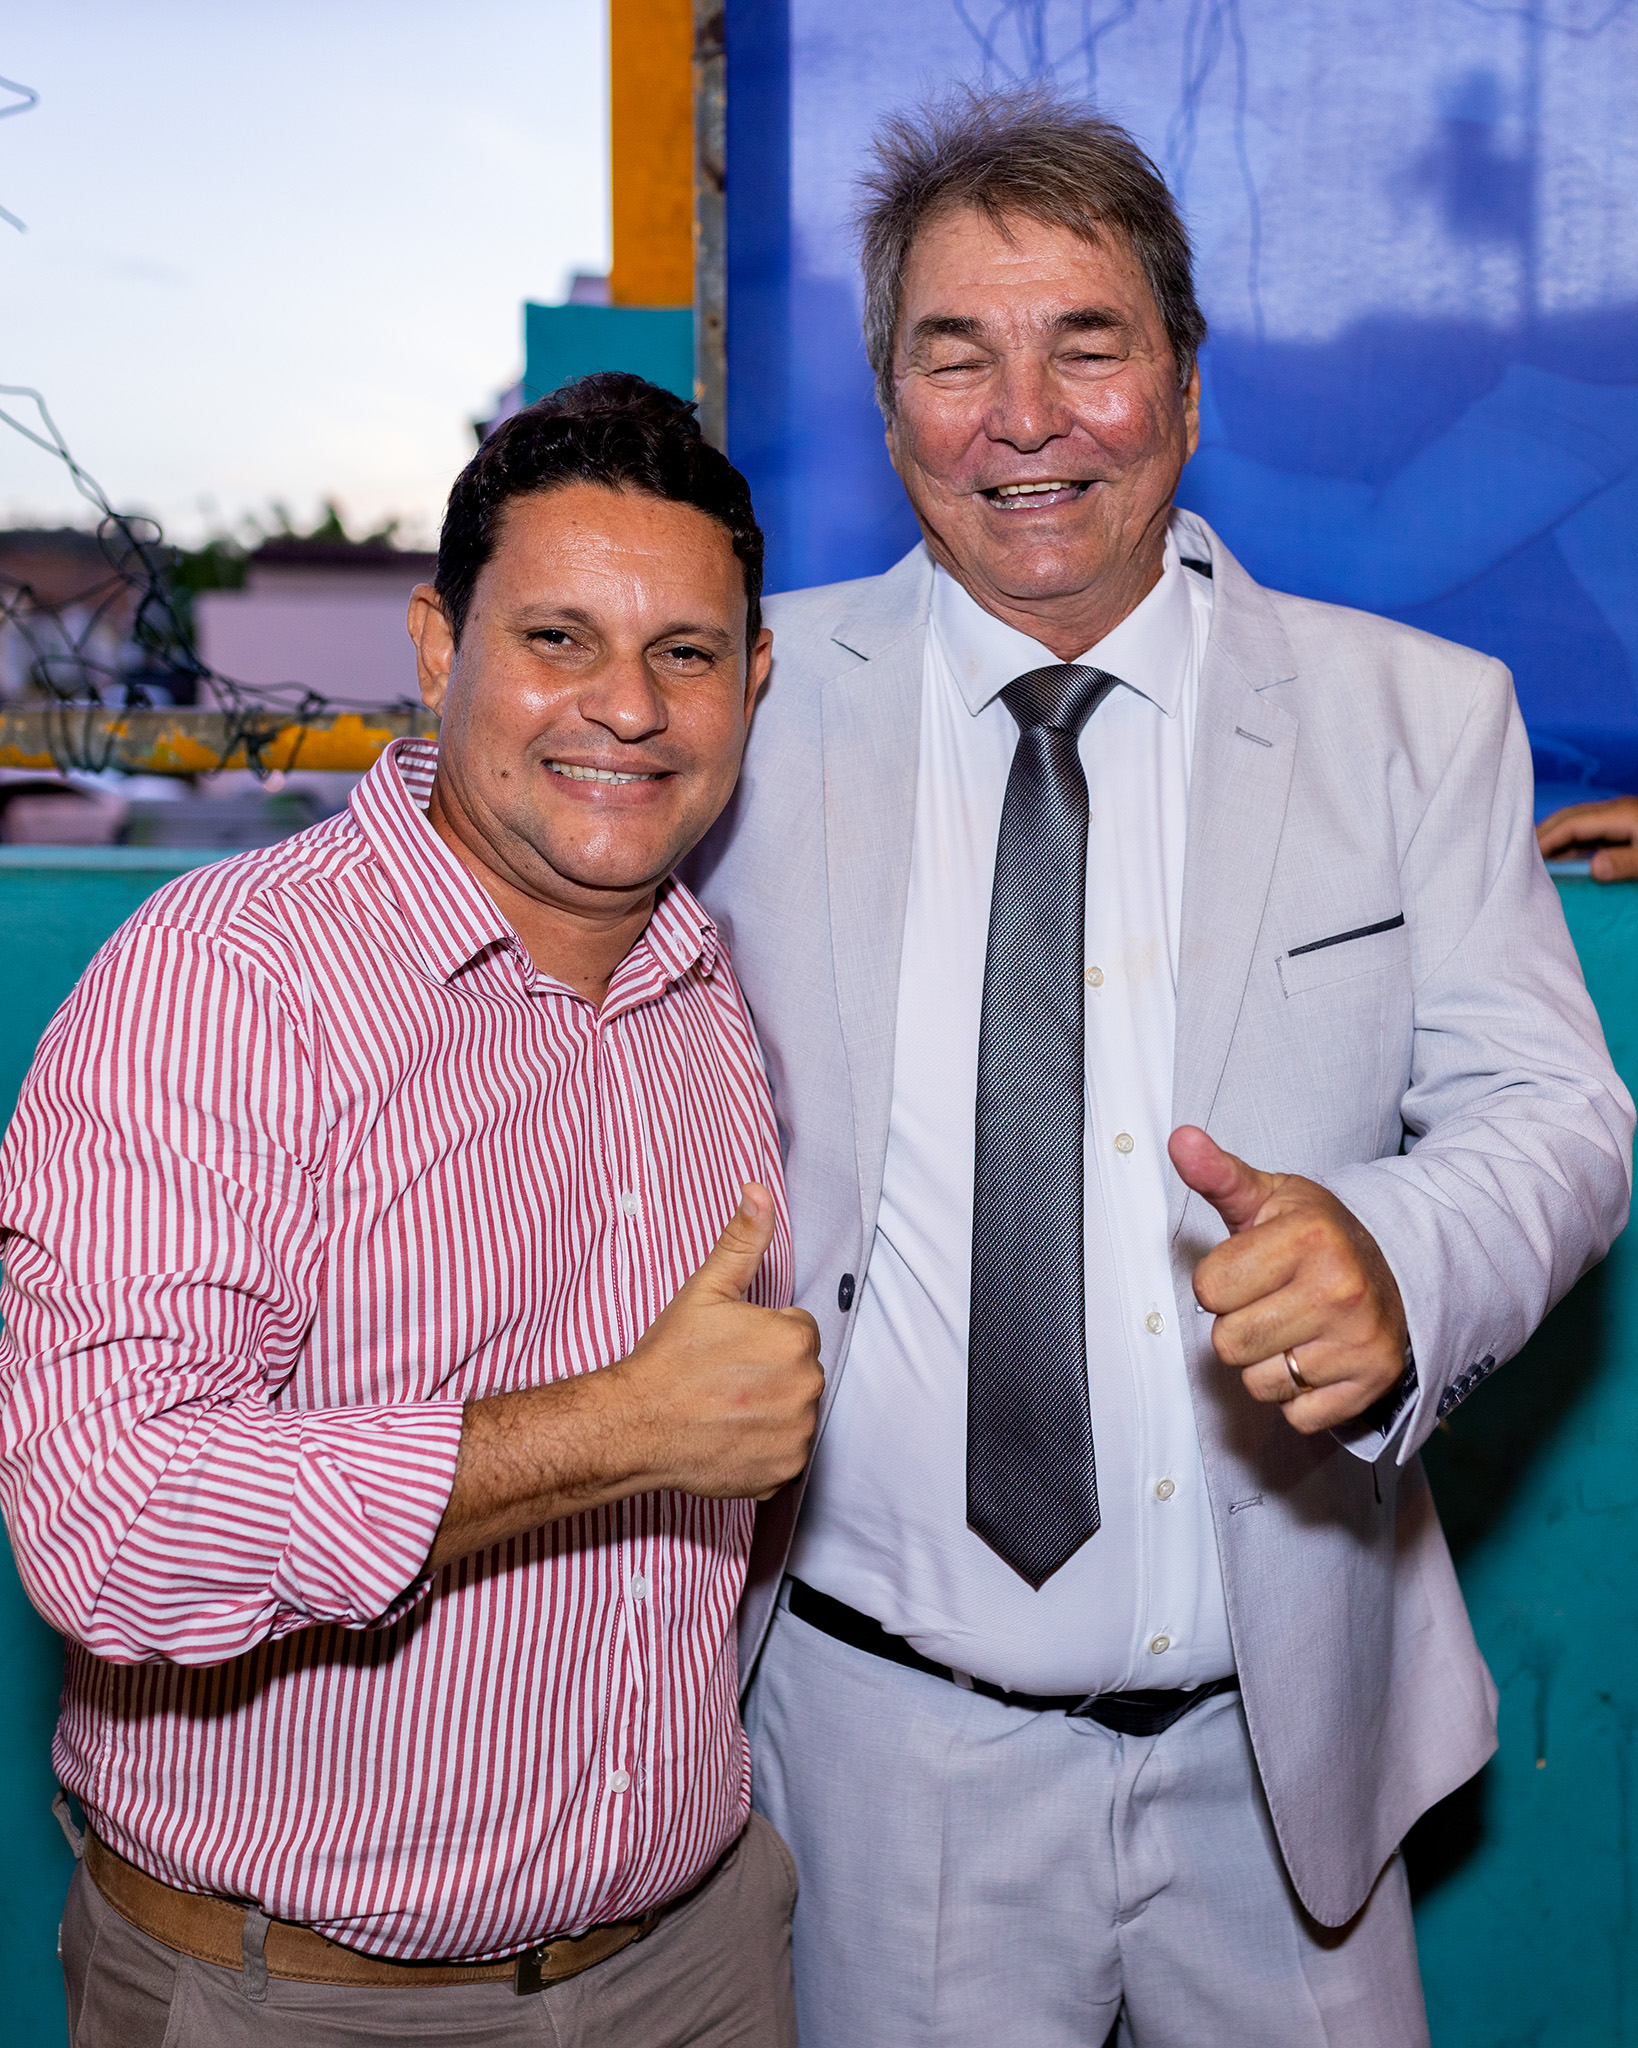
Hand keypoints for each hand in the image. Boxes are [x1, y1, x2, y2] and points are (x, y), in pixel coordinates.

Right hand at [609, 1183, 823, 1499]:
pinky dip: (764, 1448)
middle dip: (770, 1372)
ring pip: (795, 1412)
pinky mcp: (784, 1473)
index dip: (761, 1336)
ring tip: (725, 1407)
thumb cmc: (668, 1358)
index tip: (728, 1348)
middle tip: (723, 1378)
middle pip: (800, 1372)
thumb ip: (742, 1240)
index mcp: (795, 1340)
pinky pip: (786, 1453)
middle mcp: (807, 1389)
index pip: (797, 1331)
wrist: (635, 1425)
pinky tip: (731, 1437)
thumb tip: (759, 1192)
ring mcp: (797, 1436)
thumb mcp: (705, 1290)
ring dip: (770, 1410)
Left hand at [1168, 1126, 1407, 1434]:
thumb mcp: (1270, 1197)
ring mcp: (1359, 1342)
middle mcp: (1340, 1290)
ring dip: (1266, 1363)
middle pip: (1228, 1343)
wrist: (1399, 1273)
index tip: (1249, 1270)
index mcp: (1309, 1237)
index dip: (1219, 1282)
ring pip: (1259, 1383)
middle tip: (1270, 1302)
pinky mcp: (1371, 1384)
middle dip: (1238, 1325)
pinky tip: (1317, 1358)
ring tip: (1294, 1329)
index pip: (1208, 1289)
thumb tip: (1179, 1140)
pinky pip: (1297, 1415)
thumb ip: (1218, 1175)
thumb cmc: (1320, 1237)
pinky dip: (1299, 1395)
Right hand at [1537, 795, 1637, 881]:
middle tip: (1522, 852)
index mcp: (1621, 815)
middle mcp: (1617, 811)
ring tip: (1538, 856)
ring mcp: (1621, 816)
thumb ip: (1624, 863)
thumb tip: (1593, 869)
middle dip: (1545, 833)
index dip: (1548, 839)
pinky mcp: (1625, 825)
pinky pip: (1591, 831)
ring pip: (1579, 823)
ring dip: (1557, 838)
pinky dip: (1573, 843)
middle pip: (1571, 817)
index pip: (1573, 824)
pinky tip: (1565, 856)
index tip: (1527, 857)